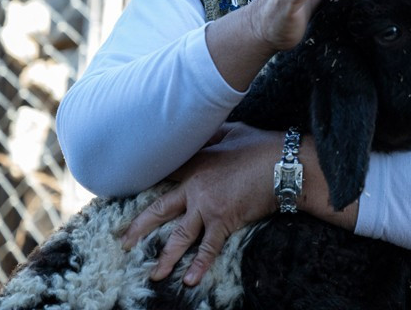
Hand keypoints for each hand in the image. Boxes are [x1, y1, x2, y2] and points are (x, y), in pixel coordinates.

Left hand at [120, 124, 280, 286]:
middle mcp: (195, 187)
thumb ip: (214, 133)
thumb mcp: (234, 130)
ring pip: (179, 236)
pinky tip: (189, 281)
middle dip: (139, 227)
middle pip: (159, 209)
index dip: (150, 179)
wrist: (286, 164)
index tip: (136, 188)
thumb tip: (205, 129)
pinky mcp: (224, 221)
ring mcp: (208, 206)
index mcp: (197, 162)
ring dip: (165, 257)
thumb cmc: (263, 145)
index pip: (165, 173)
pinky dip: (199, 265)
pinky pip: (209, 247)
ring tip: (154, 274)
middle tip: (124, 241)